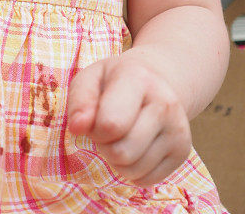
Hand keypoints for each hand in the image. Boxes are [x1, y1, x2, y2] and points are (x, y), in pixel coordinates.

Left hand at [67, 54, 191, 186]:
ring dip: (117, 158)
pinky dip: (133, 169)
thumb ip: (80, 100)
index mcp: (139, 79)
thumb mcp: (91, 78)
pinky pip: (146, 180)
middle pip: (121, 152)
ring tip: (121, 134)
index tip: (94, 117)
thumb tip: (76, 128)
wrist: (155, 81)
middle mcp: (165, 104)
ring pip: (133, 170)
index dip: (94, 130)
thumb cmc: (114, 82)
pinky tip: (136, 145)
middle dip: (104, 145)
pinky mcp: (183, 153)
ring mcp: (178, 130)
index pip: (112, 124)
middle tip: (107, 127)